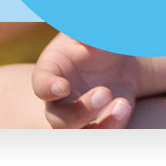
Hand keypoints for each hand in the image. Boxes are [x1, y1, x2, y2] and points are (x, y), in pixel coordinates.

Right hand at [31, 34, 148, 128]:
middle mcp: (59, 100)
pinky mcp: (97, 125)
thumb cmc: (93, 40)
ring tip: (121, 104)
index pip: (41, 84)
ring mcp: (76, 116)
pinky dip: (114, 125)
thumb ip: (85, 31)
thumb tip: (86, 30)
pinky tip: (124, 105)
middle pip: (59, 120)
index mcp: (51, 71)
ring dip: (101, 126)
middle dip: (81, 112)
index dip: (48, 88)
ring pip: (79, 135)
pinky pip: (101, 134)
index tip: (63, 87)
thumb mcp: (89, 33)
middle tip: (104, 92)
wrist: (115, 59)